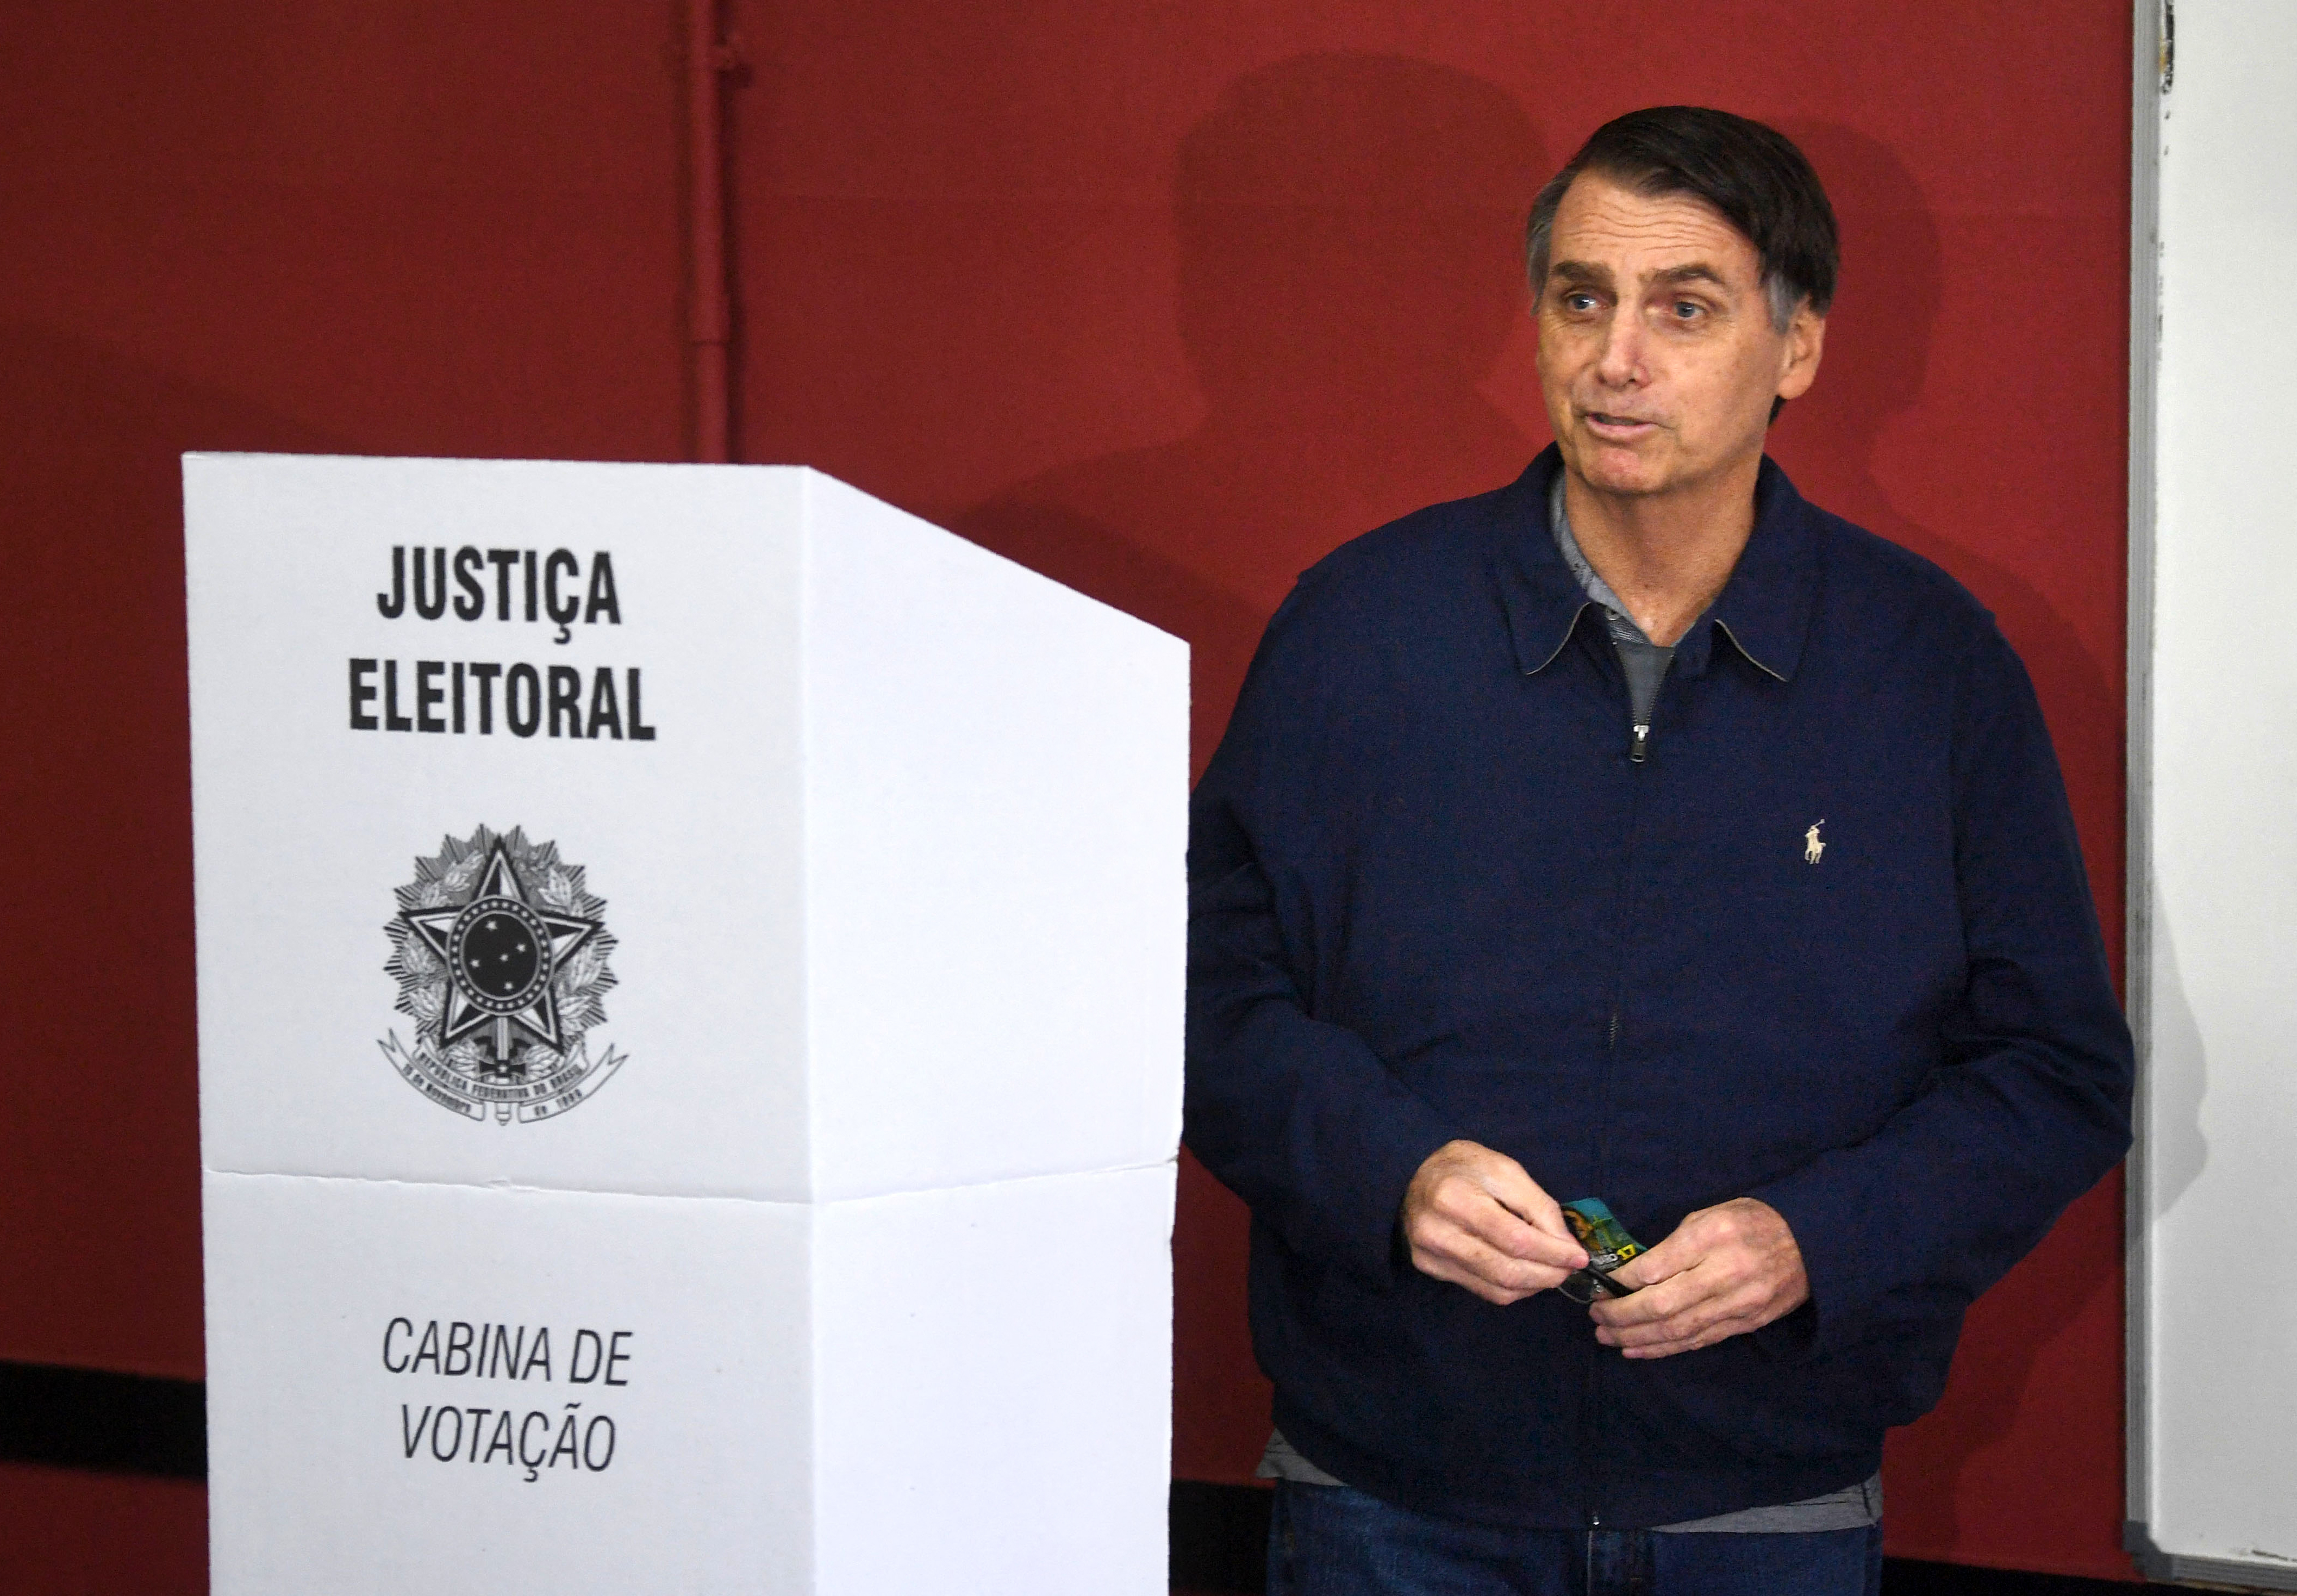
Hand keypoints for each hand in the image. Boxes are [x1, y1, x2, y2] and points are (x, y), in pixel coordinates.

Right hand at [1401, 1140, 1587, 1304]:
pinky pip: (1482, 1291)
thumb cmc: (1464, 1167)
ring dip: (1534, 1286)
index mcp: (1455, 1197)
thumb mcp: (1506, 1169)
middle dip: (1548, 1274)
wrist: (1413, 1175)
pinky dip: (1513, 1289)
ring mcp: (1430, 1256)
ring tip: (1552, 1273)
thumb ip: (1538, 1206)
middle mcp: (1437, 1232)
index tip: (1579, 1257)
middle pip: (1506, 1270)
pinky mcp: (1430, 1269)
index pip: (1514, 1239)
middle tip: (1570, 1270)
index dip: (1552, 1253)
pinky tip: (1526, 1276)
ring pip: (1496, 1288)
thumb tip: (1567, 1247)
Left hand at [1588, 1197, 1807, 1357]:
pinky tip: (1638, 1350)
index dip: (1622, 1281)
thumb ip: (1673, 1245)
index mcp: (1713, 1238)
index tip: (1600, 1285)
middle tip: (1595, 1316)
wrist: (1810, 1244)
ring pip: (1678, 1330)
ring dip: (1637, 1338)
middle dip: (1622, 1315)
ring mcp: (1737, 1305)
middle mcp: (1725, 1275)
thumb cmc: (1751, 1222)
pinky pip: (1698, 1341)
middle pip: (1663, 1305)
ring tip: (1607, 1337)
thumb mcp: (1709, 1216)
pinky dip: (1664, 1348)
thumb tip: (1634, 1274)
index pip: (1657, 1267)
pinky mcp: (1745, 1325)